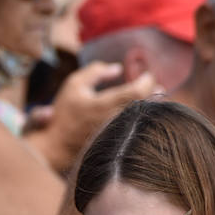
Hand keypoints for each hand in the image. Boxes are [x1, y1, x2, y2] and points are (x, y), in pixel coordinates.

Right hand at [34, 63, 156, 169]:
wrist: (57, 145)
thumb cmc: (65, 113)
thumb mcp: (74, 84)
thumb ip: (96, 71)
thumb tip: (118, 68)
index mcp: (105, 103)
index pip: (138, 91)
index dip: (146, 80)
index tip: (147, 75)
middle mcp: (115, 119)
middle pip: (146, 105)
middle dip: (154, 92)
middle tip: (157, 84)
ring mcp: (118, 132)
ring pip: (144, 117)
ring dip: (151, 105)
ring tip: (154, 97)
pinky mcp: (118, 141)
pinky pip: (137, 127)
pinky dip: (143, 117)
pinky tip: (143, 112)